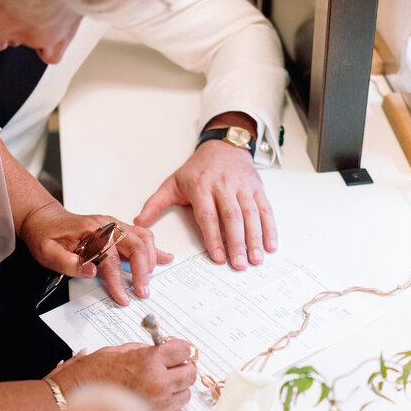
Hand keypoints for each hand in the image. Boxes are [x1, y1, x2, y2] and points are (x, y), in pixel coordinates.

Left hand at [20, 202, 172, 303]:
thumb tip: (91, 271)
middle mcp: (107, 226)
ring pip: (143, 239)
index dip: (117, 280)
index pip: (110, 257)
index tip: (121, 297)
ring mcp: (115, 226)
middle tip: (142, 292)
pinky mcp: (118, 229)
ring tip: (148, 282)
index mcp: (91, 231)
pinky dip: (154, 249)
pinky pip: (142, 236)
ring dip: (150, 261)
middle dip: (142, 271)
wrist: (44, 219)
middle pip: (135, 245)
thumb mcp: (48, 252)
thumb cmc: (46, 235)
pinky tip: (165, 258)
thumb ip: (68, 262)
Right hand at [49, 340, 194, 410]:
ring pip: (185, 395)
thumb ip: (141, 350)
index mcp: (148, 362)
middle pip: (190, 373)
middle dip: (180, 370)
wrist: (71, 403)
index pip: (183, 350)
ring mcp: (160, 406)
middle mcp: (158, 384)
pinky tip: (153, 406)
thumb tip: (157, 350)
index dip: (179, 350)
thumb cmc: (87, 378)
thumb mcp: (114, 352)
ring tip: (154, 391)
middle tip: (168, 370)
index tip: (176, 352)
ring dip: (174, 391)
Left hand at [135, 139, 277, 270]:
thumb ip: (156, 203)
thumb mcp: (173, 182)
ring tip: (255, 259)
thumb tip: (139, 222)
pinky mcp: (257, 188)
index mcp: (201, 187)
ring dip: (255, 239)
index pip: (208, 215)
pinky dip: (270, 228)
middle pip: (232, 217)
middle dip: (237, 243)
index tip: (218, 257)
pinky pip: (265, 209)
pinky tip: (270, 245)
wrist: (223, 145)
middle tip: (239, 265)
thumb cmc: (198, 169)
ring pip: (251, 215)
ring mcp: (243, 187)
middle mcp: (224, 186)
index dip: (214, 237)